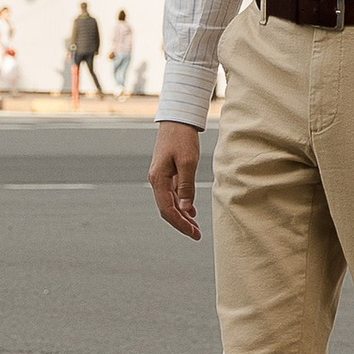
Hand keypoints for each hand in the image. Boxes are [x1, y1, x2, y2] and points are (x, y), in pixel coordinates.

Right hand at [148, 122, 201, 239]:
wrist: (177, 119)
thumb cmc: (182, 138)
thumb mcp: (187, 162)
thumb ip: (186, 187)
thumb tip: (185, 210)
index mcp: (158, 179)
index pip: (167, 210)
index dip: (180, 224)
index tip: (194, 233)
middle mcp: (156, 180)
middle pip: (167, 209)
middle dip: (181, 223)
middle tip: (197, 234)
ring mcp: (161, 177)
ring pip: (169, 203)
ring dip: (182, 215)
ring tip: (195, 226)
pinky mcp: (167, 172)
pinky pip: (172, 194)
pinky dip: (181, 204)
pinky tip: (190, 211)